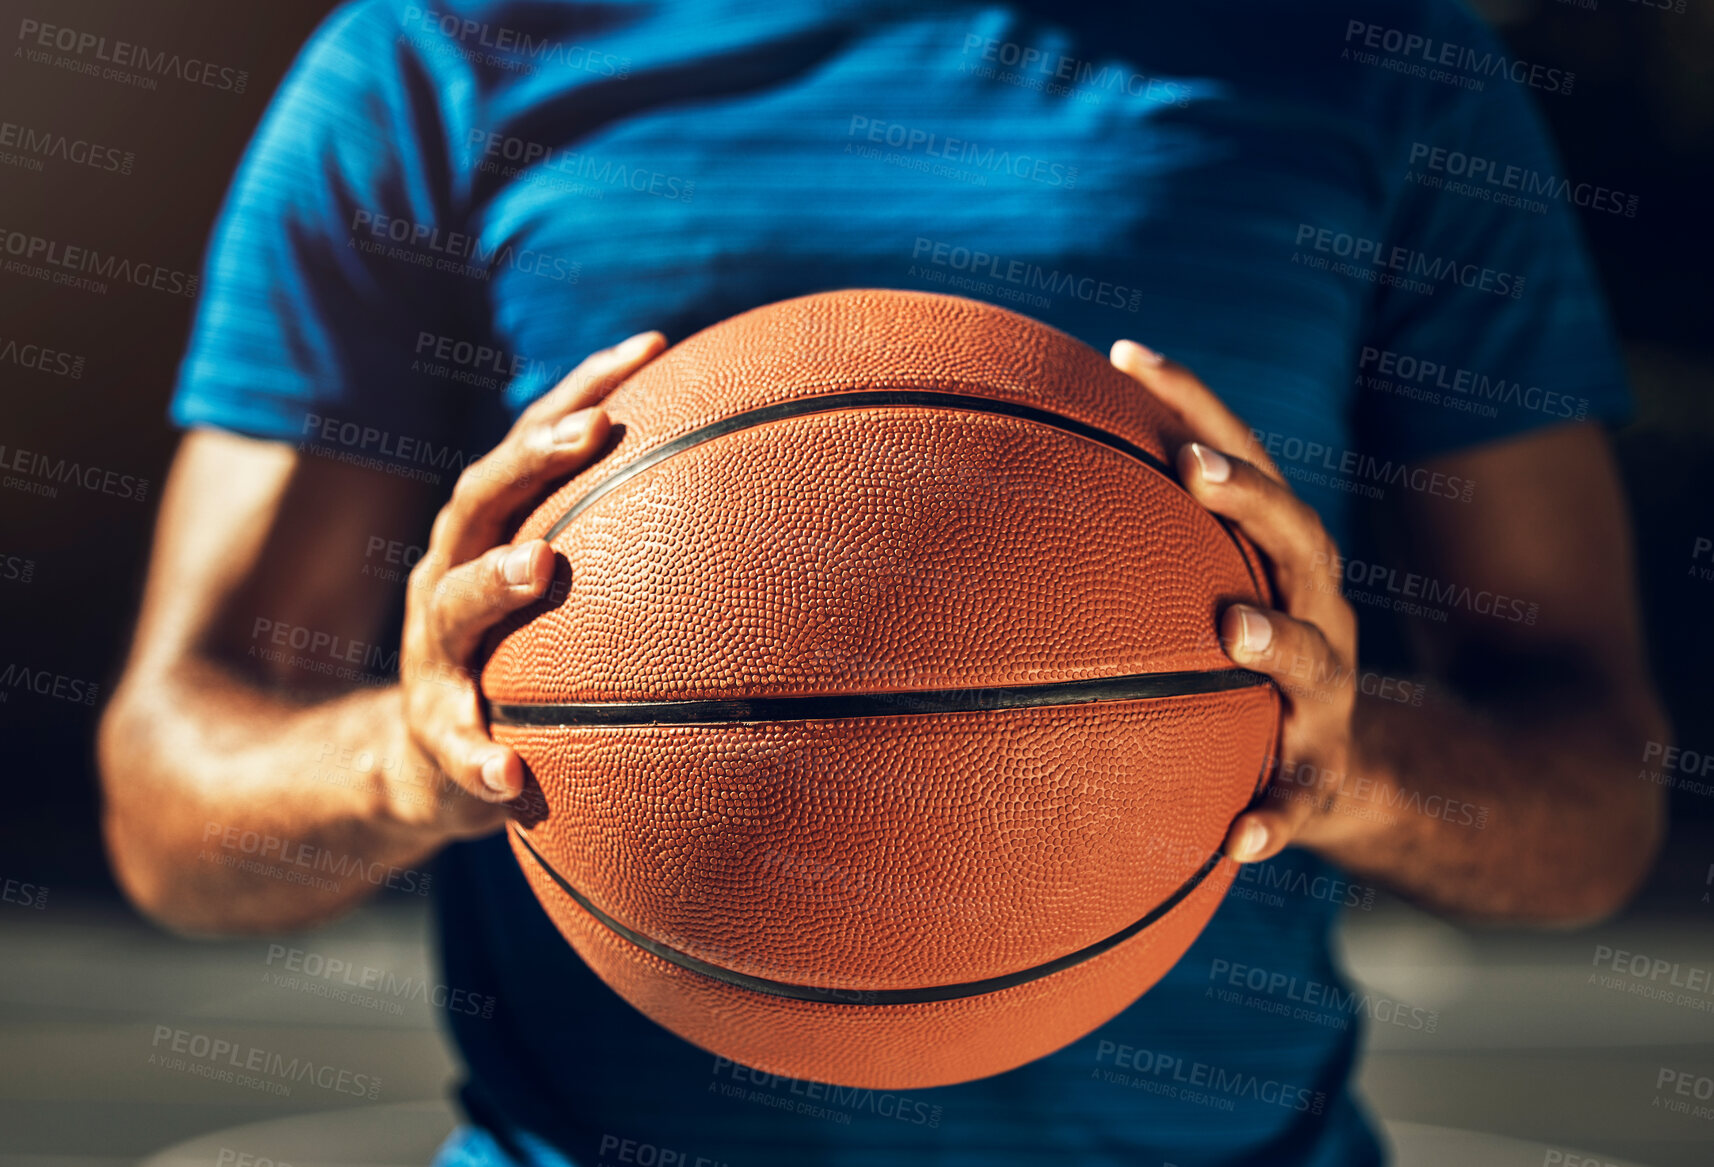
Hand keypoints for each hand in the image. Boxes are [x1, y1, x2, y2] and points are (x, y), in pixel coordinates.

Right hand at [394, 330, 666, 838]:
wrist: (425, 761)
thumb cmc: (520, 657)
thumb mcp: (562, 597)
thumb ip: (626, 550)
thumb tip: (762, 501)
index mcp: (487, 536)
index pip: (530, 446)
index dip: (583, 390)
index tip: (652, 346)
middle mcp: (448, 578)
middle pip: (480, 500)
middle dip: (534, 458)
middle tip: (595, 430)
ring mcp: (433, 655)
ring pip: (453, 608)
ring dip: (493, 580)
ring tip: (537, 565)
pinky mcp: (432, 735)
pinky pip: (452, 750)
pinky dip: (477, 760)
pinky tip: (510, 779)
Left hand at [1110, 340, 1360, 864]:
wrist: (1348, 770)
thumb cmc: (1244, 666)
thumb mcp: (1210, 598)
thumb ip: (1137, 549)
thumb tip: (1001, 479)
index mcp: (1279, 561)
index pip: (1244, 464)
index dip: (1194, 405)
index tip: (1129, 354)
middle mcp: (1315, 611)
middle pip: (1298, 537)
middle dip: (1250, 496)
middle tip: (1194, 468)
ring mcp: (1326, 695)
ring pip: (1313, 659)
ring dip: (1275, 637)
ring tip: (1231, 627)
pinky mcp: (1322, 776)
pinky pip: (1302, 799)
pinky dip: (1276, 815)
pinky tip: (1238, 839)